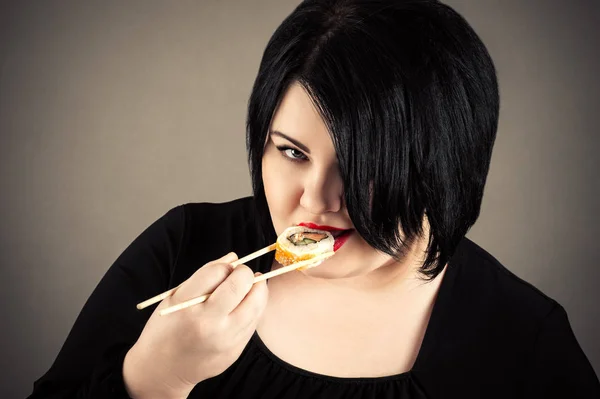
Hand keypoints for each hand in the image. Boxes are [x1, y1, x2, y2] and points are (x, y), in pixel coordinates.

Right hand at [123, 252, 267, 397]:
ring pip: (256, 305)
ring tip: (250, 286)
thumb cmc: (167, 327)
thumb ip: (206, 275)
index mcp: (188, 306)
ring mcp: (225, 340)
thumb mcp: (176, 296)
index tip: (229, 267)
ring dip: (257, 290)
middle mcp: (209, 323)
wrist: (162, 370)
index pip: (218, 272)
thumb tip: (234, 258)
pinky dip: (254, 310)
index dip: (228, 266)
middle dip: (246, 274)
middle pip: (241, 286)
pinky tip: (245, 306)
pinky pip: (253, 323)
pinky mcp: (235, 351)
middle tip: (244, 274)